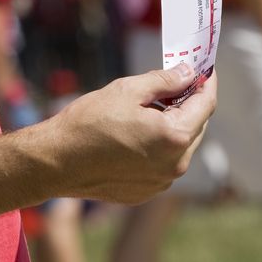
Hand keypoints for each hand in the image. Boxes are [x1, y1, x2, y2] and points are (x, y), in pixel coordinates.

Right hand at [24, 64, 216, 204]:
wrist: (55, 162)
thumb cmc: (88, 123)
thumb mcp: (128, 90)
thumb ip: (165, 81)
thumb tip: (188, 73)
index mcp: (175, 137)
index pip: (206, 104)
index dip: (207, 83)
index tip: (205, 70)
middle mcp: (175, 165)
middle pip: (197, 126)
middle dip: (190, 103)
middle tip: (176, 82)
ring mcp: (161, 183)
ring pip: (181, 146)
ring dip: (174, 125)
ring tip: (150, 108)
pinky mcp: (146, 192)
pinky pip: (164, 164)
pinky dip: (159, 146)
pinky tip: (137, 133)